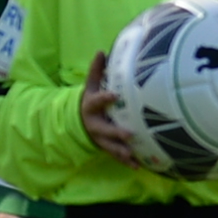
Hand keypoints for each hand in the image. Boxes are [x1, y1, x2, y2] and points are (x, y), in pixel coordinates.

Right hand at [77, 51, 146, 166]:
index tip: (115, 95)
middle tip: (129, 134)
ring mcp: (100, 138)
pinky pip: (116, 155)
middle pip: (104, 129)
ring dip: (121, 151)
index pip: (97, 101)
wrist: (78, 120)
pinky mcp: (106, 147)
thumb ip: (96, 71)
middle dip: (116, 132)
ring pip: (109, 146)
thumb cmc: (91, 100)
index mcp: (91, 106)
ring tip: (132, 155)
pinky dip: (126, 161)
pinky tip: (138, 166)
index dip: (105, 98)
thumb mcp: (90, 85)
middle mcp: (94, 124)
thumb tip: (101, 51)